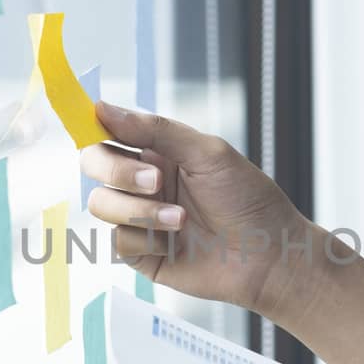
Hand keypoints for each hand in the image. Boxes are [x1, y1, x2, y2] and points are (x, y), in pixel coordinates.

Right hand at [82, 102, 314, 316]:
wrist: (269, 255)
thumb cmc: (248, 199)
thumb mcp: (207, 153)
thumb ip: (155, 130)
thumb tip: (102, 108)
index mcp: (158, 152)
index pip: (109, 133)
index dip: (95, 127)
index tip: (95, 123)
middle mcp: (144, 182)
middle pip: (94, 165)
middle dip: (118, 172)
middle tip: (155, 181)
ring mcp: (140, 218)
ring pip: (101, 204)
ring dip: (139, 210)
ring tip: (180, 219)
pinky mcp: (142, 253)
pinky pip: (118, 241)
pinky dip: (145, 238)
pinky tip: (176, 241)